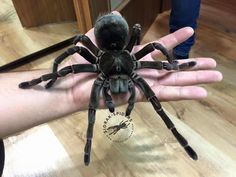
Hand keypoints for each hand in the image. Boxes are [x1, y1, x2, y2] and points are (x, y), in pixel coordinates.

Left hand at [66, 26, 221, 110]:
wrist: (72, 84)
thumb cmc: (82, 64)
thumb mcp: (95, 41)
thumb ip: (109, 30)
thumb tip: (120, 14)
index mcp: (133, 58)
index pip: (157, 48)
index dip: (173, 41)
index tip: (189, 31)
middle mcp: (141, 72)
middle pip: (171, 68)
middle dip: (192, 65)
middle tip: (213, 63)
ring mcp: (142, 84)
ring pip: (174, 82)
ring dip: (194, 80)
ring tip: (215, 77)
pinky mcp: (140, 95)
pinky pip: (164, 95)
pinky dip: (183, 93)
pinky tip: (201, 93)